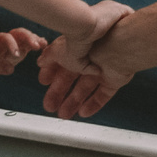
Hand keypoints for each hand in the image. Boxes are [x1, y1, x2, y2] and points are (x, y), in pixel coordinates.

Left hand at [0, 28, 46, 78]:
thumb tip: (10, 69)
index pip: (4, 39)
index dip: (11, 44)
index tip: (16, 54)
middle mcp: (5, 40)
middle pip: (18, 34)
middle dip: (28, 38)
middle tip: (36, 46)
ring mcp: (14, 43)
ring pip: (25, 37)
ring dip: (35, 39)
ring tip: (43, 44)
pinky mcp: (20, 48)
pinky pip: (29, 43)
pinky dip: (38, 42)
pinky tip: (45, 44)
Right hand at [40, 1, 134, 118]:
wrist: (116, 46)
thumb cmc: (89, 42)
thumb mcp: (60, 50)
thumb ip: (49, 57)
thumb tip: (40, 61)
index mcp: (76, 48)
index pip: (61, 62)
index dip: (52, 73)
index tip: (44, 83)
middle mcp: (88, 58)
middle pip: (71, 79)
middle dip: (59, 93)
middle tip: (50, 105)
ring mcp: (102, 68)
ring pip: (85, 88)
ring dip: (74, 102)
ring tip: (63, 114)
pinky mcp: (115, 79)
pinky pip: (103, 94)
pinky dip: (93, 104)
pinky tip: (83, 112)